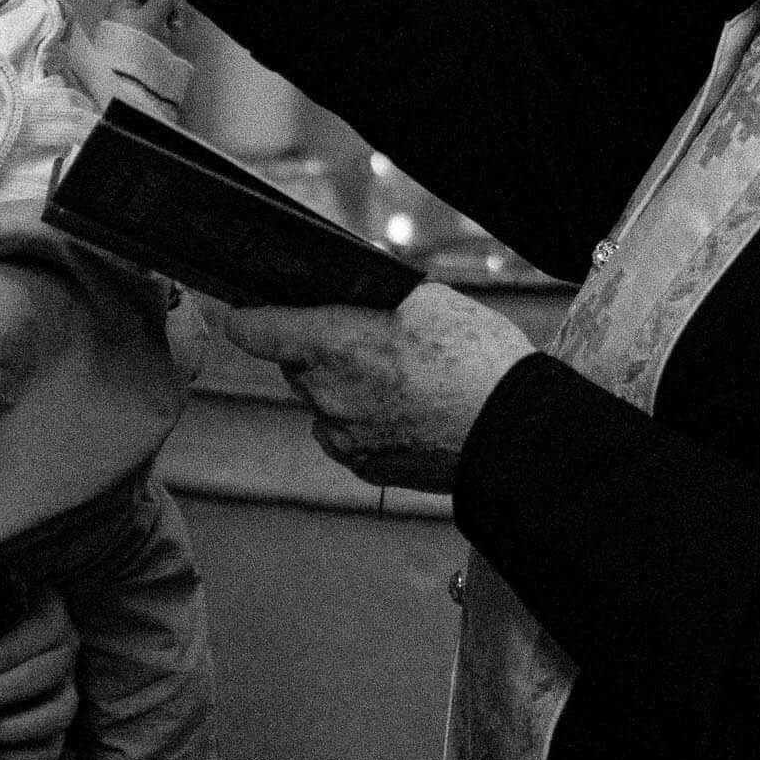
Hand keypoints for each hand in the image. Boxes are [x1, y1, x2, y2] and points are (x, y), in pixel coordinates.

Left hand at [0, 585, 80, 758]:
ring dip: (11, 726)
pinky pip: (51, 751)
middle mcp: (68, 654)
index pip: (41, 629)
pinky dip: (17, 755)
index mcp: (51, 616)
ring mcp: (68, 694)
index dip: (4, 652)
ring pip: (60, 714)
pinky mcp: (61, 732)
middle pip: (46, 674)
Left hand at [112, 0, 189, 49]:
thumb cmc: (137, 44)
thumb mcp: (150, 16)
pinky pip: (163, 22)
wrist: (133, 77)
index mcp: (122, 3)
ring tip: (177, 24)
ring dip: (172, 11)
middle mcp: (129, 11)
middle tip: (178, 6)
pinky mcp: (150, 38)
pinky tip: (175, 30)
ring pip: (160, 8)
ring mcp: (140, 25)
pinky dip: (171, 22)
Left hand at [225, 282, 535, 492]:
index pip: (256, 330)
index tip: (244, 313)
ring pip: (320, 400)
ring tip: (398, 378)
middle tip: (369, 338)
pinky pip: (343, 434)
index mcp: (334, 343)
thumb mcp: (429, 299)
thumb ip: (375, 297)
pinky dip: (360, 420)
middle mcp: (327, 393)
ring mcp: (344, 434)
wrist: (515, 432)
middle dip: (318, 349)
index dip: (248, 317)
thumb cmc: (479, 360)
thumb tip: (353, 293)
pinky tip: (403, 410)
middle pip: (295, 364)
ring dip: (341, 387)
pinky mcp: (364, 466)